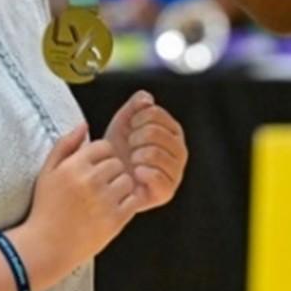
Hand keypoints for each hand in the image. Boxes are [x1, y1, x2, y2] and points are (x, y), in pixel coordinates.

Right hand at [13, 123, 140, 290]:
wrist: (46, 246)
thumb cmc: (46, 208)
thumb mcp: (47, 172)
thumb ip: (65, 145)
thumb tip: (84, 124)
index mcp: (73, 166)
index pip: (104, 146)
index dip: (102, 157)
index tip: (95, 169)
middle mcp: (90, 181)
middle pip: (118, 163)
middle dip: (112, 172)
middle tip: (101, 185)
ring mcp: (104, 201)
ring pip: (128, 180)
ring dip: (121, 187)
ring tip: (106, 198)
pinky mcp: (115, 220)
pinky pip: (133, 200)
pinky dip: (127, 203)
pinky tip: (113, 209)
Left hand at [103, 90, 187, 210]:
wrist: (111, 179)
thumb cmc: (120, 150)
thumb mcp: (124, 123)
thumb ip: (135, 106)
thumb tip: (148, 99)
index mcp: (173, 131)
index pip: (156, 113)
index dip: (137, 117)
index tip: (131, 126)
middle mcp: (180, 151)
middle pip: (155, 133)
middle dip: (134, 137)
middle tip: (130, 145)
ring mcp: (176, 172)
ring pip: (155, 153)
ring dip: (136, 155)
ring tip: (132, 160)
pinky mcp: (167, 192)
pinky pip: (155, 176)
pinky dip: (140, 172)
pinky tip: (135, 173)